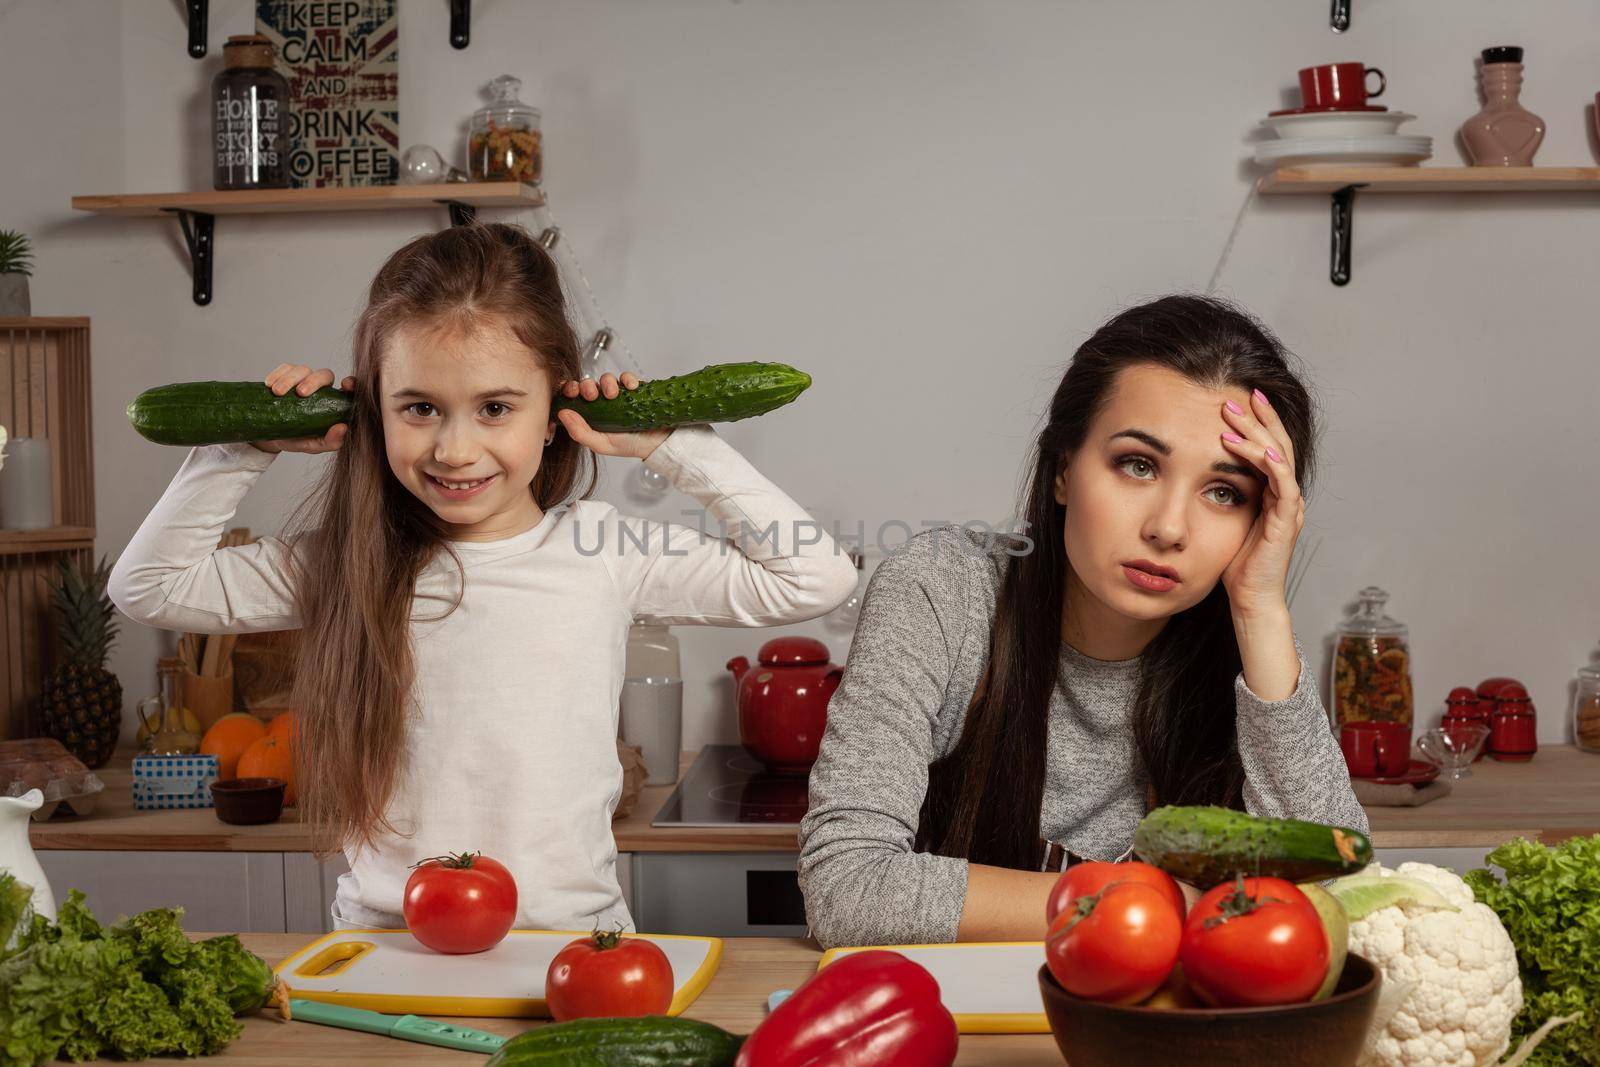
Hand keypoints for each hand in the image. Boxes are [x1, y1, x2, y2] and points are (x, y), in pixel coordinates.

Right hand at [251, 364, 352, 454]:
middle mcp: (321, 389)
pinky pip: (284, 368)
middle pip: (324, 375)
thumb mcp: (314, 445)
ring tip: (277, 392)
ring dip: (289, 379)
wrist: (269, 437)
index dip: (352, 383)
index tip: (346, 385)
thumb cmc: (297, 440)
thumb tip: (343, 428)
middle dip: (313, 381)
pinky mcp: (285, 376)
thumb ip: (331, 441)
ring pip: (302, 369)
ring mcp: (303, 380)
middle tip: (300, 393)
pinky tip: (269, 385)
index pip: (349, 388)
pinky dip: (277, 374)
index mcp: (333, 404)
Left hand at [554, 372, 670, 460]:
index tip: (572, 392)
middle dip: (587, 386)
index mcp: (590, 414)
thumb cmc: (629, 445)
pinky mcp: (635, 389)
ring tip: (613, 395)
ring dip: (607, 382)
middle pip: (588, 384)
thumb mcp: (601, 444)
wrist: (658, 444)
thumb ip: (580, 432)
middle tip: (592, 396)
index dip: (569, 389)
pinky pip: (627, 377)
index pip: (573, 396)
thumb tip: (562, 413)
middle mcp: (602, 402)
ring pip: (606, 378)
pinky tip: (631, 388)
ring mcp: (619, 394)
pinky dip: (627, 379)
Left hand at [1218, 388, 1303, 618]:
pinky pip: (1284, 486)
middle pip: (1278, 445)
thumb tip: (1192, 473)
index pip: (1269, 447)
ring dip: (1258, 436)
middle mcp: (1286, 495)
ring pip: (1280, 459)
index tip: (1236, 400)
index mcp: (1273, 493)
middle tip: (1235, 397)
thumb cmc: (1236, 565)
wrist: (1250, 599)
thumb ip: (1221, 496)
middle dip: (1258, 419)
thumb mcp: (1224, 521)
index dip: (1257, 423)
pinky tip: (1259, 451)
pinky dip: (1272, 466)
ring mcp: (1289, 508)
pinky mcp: (1286, 523)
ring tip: (1235, 417)